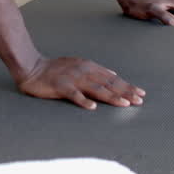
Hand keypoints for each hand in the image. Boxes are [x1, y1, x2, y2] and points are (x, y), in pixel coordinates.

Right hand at [17, 56, 144, 109]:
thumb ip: (96, 71)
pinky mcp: (61, 87)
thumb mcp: (79, 65)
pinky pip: (74, 95)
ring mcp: (73, 79)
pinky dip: (83, 100)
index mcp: (89, 67)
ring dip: (111, 96)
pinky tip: (92, 107)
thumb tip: (114, 76)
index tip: (141, 94)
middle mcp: (84, 72)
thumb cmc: (56, 69)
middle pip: (109, 84)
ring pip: (96, 89)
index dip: (127, 86)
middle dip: (125, 92)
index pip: (113, 79)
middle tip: (139, 101)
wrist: (32, 67)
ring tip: (124, 104)